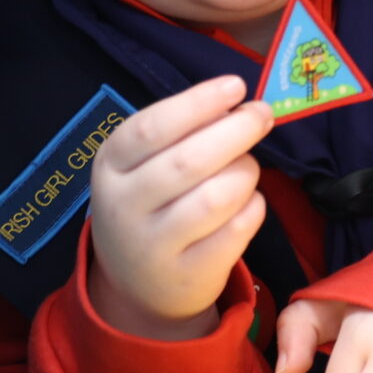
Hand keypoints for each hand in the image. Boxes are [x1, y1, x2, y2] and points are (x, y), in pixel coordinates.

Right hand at [85, 76, 272, 340]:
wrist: (137, 286)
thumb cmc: (150, 205)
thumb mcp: (143, 167)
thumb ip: (181, 134)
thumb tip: (237, 103)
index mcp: (110, 167)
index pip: (151, 128)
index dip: (197, 102)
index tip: (236, 85)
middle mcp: (124, 207)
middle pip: (189, 161)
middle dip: (236, 130)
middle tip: (262, 115)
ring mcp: (153, 246)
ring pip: (217, 197)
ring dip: (245, 172)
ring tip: (247, 167)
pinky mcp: (188, 275)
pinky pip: (237, 230)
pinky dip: (253, 206)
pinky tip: (248, 201)